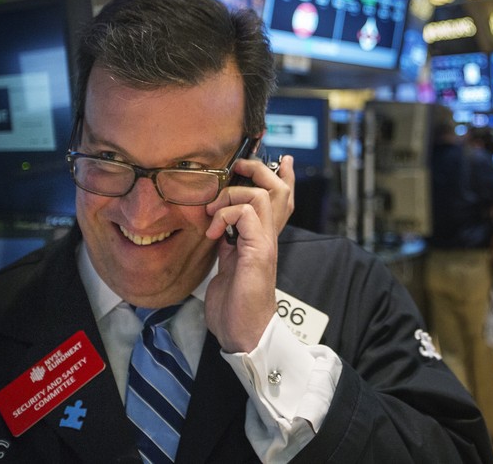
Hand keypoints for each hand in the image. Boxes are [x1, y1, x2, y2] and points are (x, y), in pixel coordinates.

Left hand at [202, 155, 295, 352]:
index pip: (280, 200)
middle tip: (237, 167)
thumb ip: (229, 244)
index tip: (274, 159)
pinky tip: (213, 232)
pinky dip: (225, 214)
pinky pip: (247, 213)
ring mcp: (266, 243)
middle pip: (278, 188)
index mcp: (262, 240)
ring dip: (232, 193)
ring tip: (213, 209)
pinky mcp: (258, 251)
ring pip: (262, 194)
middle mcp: (269, 237)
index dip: (279, 176)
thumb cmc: (235, 306)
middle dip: (257, 170)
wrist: (244, 333)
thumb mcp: (227, 267)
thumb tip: (218, 227)